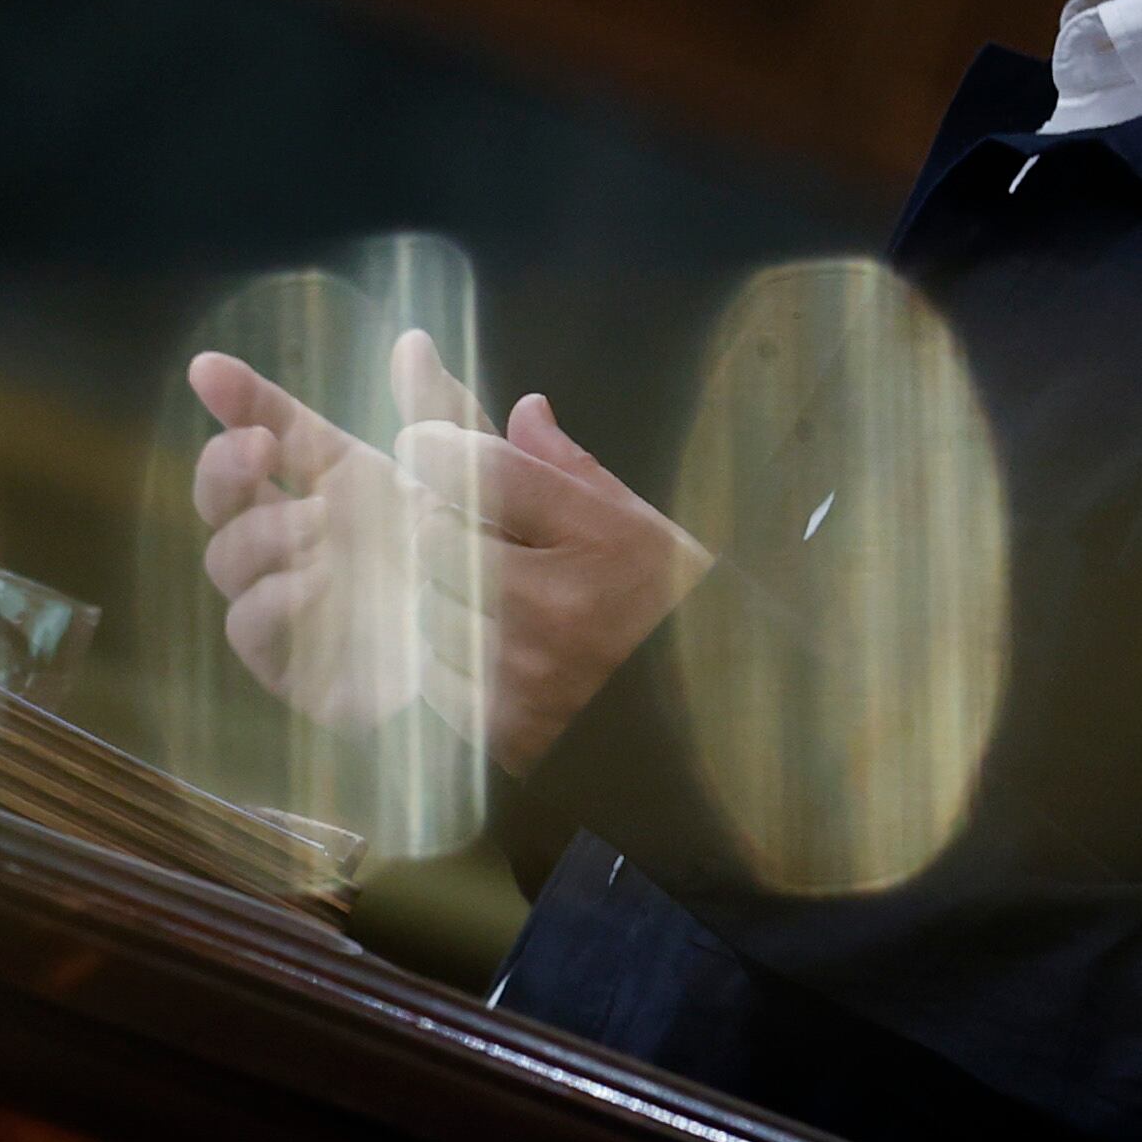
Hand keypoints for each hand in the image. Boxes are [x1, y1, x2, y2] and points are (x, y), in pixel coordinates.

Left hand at [189, 332, 709, 772]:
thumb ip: (571, 469)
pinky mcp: (500, 734)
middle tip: (460, 523)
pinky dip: (445, 653)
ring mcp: (523, 677)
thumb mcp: (643, 525)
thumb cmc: (677, 613)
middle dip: (435, 520)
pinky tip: (488, 647)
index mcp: (602, 538)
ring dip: (435, 590)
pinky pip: (432, 672)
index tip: (426, 444)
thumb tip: (522, 407)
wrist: (718, 728)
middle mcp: (556, 607)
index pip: (480, 468)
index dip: (436, 445)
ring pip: (422, 604)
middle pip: (434, 533)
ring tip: (484, 592)